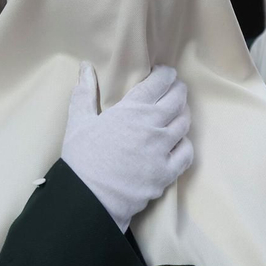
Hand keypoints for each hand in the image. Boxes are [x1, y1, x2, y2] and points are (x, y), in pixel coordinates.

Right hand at [59, 62, 193, 232]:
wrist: (90, 198)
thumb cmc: (82, 159)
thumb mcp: (78, 121)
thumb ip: (84, 92)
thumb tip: (85, 67)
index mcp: (133, 110)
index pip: (159, 83)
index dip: (166, 74)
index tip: (166, 73)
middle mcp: (153, 126)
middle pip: (177, 99)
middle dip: (178, 89)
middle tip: (175, 88)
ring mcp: (163, 150)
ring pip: (184, 124)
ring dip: (183, 114)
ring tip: (177, 112)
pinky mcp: (167, 172)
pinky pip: (187, 153)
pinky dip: (185, 144)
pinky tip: (179, 142)